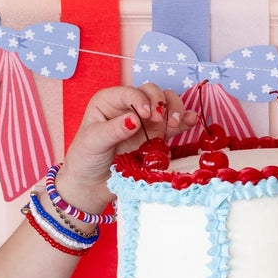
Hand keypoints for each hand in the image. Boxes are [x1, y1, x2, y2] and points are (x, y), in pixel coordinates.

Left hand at [55, 85, 198, 215]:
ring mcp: (145, 122)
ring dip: (175, 109)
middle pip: (152, 92)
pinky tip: (191, 121)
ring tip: (175, 123)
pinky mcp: (156, 137)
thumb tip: (135, 120)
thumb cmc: (85, 159)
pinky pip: (174, 125)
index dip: (140, 99)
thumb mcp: (93, 142)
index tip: (145, 115)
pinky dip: (184, 121)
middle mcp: (129, 107)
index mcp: (109, 101)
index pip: (130, 92)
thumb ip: (113, 130)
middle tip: (159, 119)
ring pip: (167, 104)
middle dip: (160, 102)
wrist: (91, 186)